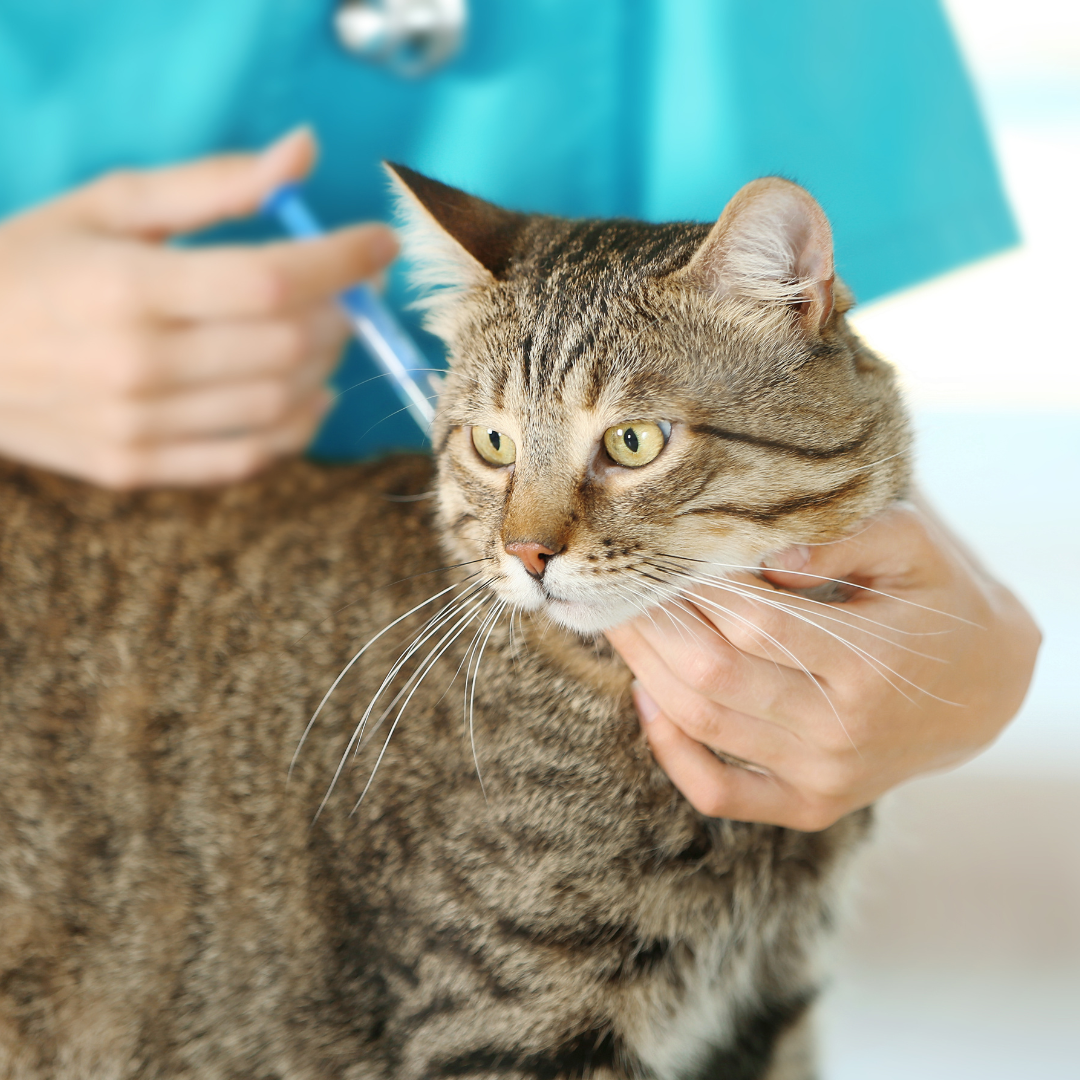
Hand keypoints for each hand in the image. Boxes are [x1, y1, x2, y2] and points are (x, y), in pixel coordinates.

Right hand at [0, 129, 398, 487]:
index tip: (380, 242)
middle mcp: (135, 364)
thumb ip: (213, 183)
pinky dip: (296, 428)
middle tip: (351, 289)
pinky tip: (306, 394)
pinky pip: (247, 459)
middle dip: (343, 311)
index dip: (343, 260)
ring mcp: (137, 427)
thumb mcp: (109, 205)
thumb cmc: (33, 265)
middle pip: (287, 346)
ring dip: (326, 365)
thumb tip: (305, 153)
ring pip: (279, 405)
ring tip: (326, 333)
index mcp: (126, 286)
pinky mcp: (138, 468)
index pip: (271, 279)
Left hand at [606, 496, 1040, 830]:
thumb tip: (767, 552)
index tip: (664, 549)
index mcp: (872, 665)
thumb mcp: (915, 548)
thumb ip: (845, 537)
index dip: (697, 585)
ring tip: (620, 619)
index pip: (754, 622)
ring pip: (702, 725)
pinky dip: (669, 750)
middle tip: (618, 580)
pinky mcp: (808, 805)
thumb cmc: (940, 602)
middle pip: (712, 676)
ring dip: (645, 668)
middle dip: (652, 623)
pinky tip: (645, 694)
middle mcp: (843, 733)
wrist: (986, 690)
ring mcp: (824, 779)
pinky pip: (717, 792)